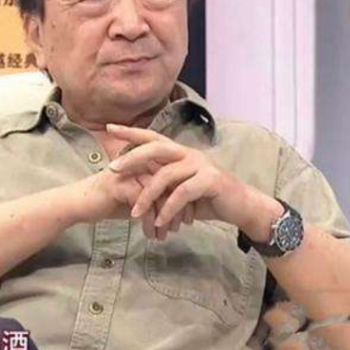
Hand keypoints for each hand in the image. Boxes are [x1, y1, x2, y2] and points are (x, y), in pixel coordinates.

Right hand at [71, 161, 193, 239]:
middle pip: (170, 185)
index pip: (175, 178)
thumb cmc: (109, 203)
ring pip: (158, 195)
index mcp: (147, 162)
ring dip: (164, 219)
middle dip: (178, 209)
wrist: (80, 205)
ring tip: (164, 235)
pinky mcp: (120, 184)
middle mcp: (140, 163)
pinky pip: (143, 204)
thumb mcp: (138, 200)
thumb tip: (179, 210)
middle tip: (180, 228)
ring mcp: (130, 172)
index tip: (187, 219)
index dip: (184, 199)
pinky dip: (149, 222)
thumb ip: (157, 198)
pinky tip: (150, 234)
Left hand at [105, 124, 280, 235]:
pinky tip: (160, 222)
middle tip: (112, 169)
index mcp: (181, 153)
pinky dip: (168, 209)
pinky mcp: (210, 180)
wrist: (240, 207)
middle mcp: (189, 154)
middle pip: (156, 149)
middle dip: (132, 158)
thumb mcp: (181, 189)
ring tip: (134, 213)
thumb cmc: (208, 199)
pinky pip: (182, 193)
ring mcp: (201, 165)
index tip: (109, 127)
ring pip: (166, 176)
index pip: (153, 137)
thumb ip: (163, 184)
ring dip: (147, 196)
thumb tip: (136, 187)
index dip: (131, 132)